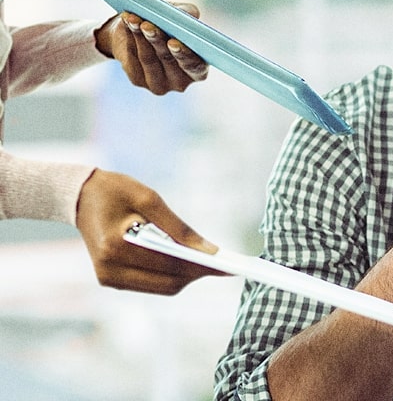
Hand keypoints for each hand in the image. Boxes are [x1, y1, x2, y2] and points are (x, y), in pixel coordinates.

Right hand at [74, 169, 223, 294]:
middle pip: (168, 283)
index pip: (170, 265)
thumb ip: (179, 228)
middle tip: (223, 264)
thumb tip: (209, 250)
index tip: (227, 265)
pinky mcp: (110, 280)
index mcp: (116, 247)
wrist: (79, 197)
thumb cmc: (115, 191)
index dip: (201, 266)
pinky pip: (151, 284)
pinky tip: (185, 261)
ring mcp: (108, 278)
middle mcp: (109, 269)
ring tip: (208, 262)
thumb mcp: (150, 199)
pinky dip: (170, 275)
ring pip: (162, 288)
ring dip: (186, 276)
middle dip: (197, 273)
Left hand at [95, 4, 208, 94]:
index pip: (195, 66)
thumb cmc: (168, 25)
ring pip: (148, 58)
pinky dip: (130, 37)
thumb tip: (191, 14)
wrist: (140, 34)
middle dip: (157, 40)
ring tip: (134, 19)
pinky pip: (133, 57)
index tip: (173, 42)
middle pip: (168, 60)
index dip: (185, 55)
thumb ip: (189, 14)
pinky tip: (128, 24)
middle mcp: (181, 81)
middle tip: (147, 25)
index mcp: (199, 69)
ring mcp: (158, 84)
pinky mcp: (138, 80)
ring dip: (140, 36)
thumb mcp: (180, 16)